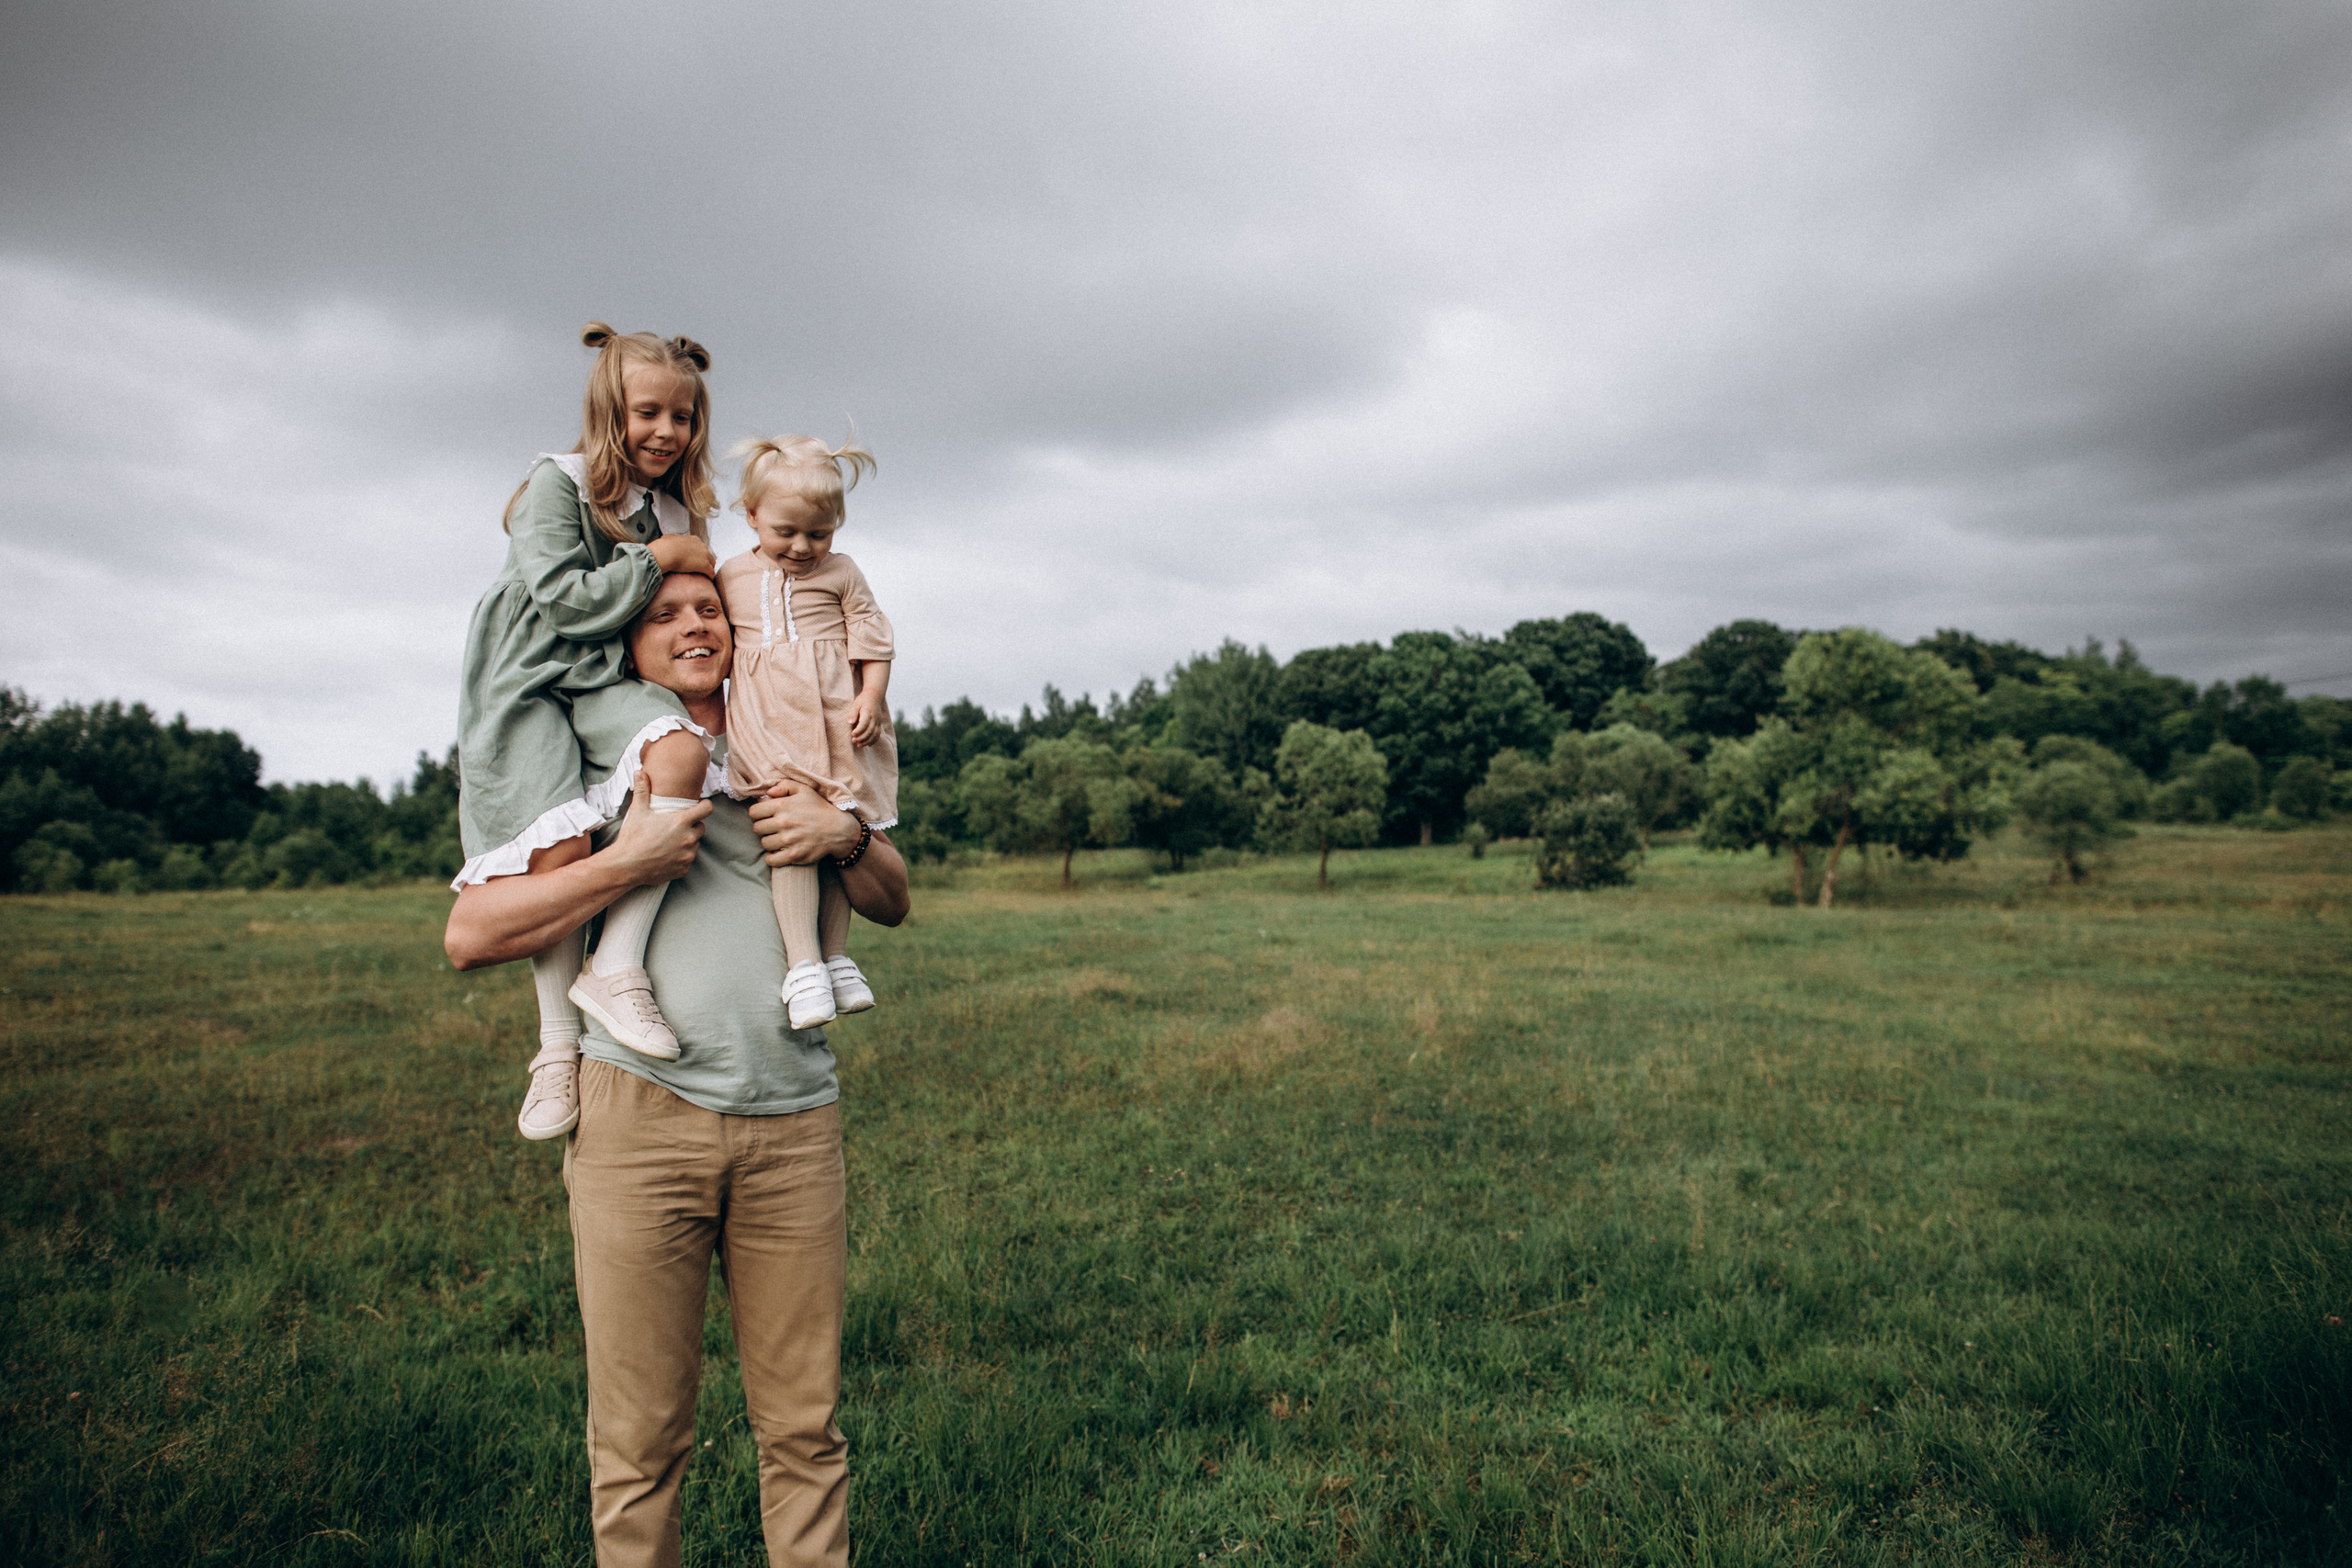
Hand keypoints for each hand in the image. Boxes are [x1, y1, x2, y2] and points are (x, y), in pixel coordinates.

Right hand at [606, 771, 708, 883]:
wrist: (626, 866)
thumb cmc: (633, 838)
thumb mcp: (638, 811)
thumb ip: (642, 790)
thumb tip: (640, 772)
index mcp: (681, 822)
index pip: (707, 809)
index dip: (704, 806)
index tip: (699, 806)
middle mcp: (688, 838)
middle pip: (700, 827)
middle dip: (691, 825)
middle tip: (675, 827)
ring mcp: (687, 855)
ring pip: (695, 844)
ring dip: (687, 842)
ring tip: (668, 841)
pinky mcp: (684, 869)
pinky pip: (687, 860)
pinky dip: (681, 857)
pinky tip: (666, 855)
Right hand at [649, 534, 716, 575]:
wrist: (667, 553)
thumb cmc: (665, 546)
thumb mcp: (668, 537)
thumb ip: (672, 538)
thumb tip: (670, 539)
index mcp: (694, 539)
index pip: (701, 547)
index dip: (699, 554)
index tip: (695, 559)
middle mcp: (702, 546)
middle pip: (708, 555)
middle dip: (706, 561)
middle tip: (702, 568)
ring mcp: (705, 556)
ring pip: (712, 563)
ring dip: (709, 569)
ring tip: (705, 575)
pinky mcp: (705, 565)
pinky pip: (711, 572)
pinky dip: (710, 576)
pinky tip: (708, 580)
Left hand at [748, 781, 863, 866]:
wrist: (839, 830)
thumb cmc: (819, 808)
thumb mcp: (804, 790)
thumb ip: (784, 785)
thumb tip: (767, 792)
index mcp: (782, 805)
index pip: (753, 812)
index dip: (758, 814)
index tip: (765, 816)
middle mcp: (783, 822)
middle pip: (757, 828)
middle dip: (763, 827)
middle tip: (773, 827)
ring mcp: (789, 840)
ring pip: (764, 843)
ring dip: (769, 841)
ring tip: (779, 838)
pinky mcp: (794, 855)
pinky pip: (771, 860)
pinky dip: (772, 857)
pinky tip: (779, 852)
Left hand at [847, 689, 884, 747]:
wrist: (875, 696)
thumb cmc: (863, 700)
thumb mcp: (856, 704)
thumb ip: (852, 713)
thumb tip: (849, 722)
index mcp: (868, 712)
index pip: (864, 723)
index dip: (858, 730)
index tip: (852, 734)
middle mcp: (874, 718)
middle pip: (869, 731)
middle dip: (861, 737)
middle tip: (853, 741)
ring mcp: (878, 722)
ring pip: (874, 734)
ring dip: (867, 741)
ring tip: (859, 745)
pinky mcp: (879, 724)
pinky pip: (878, 734)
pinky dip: (873, 740)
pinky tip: (868, 744)